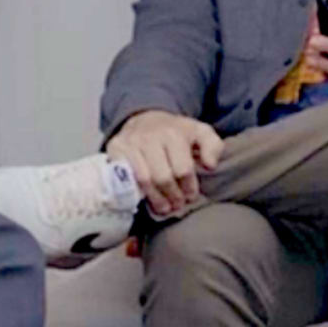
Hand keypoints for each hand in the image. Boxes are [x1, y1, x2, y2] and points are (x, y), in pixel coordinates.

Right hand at [106, 109, 224, 219]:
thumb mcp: (200, 132)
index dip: (189, 187)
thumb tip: (210, 165)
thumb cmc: (175, 131)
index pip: (182, 168)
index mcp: (173, 134)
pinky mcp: (115, 149)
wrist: (144, 118)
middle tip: (178, 205)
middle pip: (162, 177)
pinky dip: (137, 192)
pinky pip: (125, 178)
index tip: (192, 197)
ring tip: (165, 208)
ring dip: (156, 198)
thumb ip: (213, 146)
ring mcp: (130, 143)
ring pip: (143, 180)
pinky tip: (146, 200)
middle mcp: (149, 137)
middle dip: (173, 195)